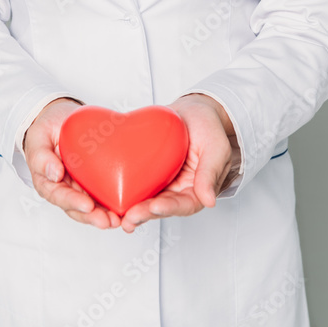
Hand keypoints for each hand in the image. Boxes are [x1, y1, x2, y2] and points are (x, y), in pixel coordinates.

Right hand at [24, 97, 121, 229]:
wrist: (61, 119)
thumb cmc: (46, 129)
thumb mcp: (38, 138)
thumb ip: (41, 156)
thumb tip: (54, 174)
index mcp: (48, 182)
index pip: (60, 196)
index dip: (73, 202)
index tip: (87, 205)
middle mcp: (66, 188)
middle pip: (78, 208)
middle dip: (93, 216)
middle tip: (108, 221)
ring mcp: (81, 185)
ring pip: (93, 205)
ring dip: (105, 214)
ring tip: (118, 219)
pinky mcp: (95, 178)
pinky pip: (104, 191)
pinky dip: (114, 201)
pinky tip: (126, 206)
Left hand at [119, 94, 238, 233]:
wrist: (192, 111)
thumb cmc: (209, 127)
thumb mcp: (216, 147)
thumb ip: (211, 173)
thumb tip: (209, 200)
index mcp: (197, 190)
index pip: (184, 205)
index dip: (169, 208)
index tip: (156, 206)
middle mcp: (178, 191)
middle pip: (161, 207)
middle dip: (145, 214)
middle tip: (131, 216)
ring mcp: (161, 182)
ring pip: (146, 199)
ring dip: (133, 209)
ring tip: (119, 214)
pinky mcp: (148, 172)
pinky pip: (135, 181)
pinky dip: (124, 189)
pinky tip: (111, 195)